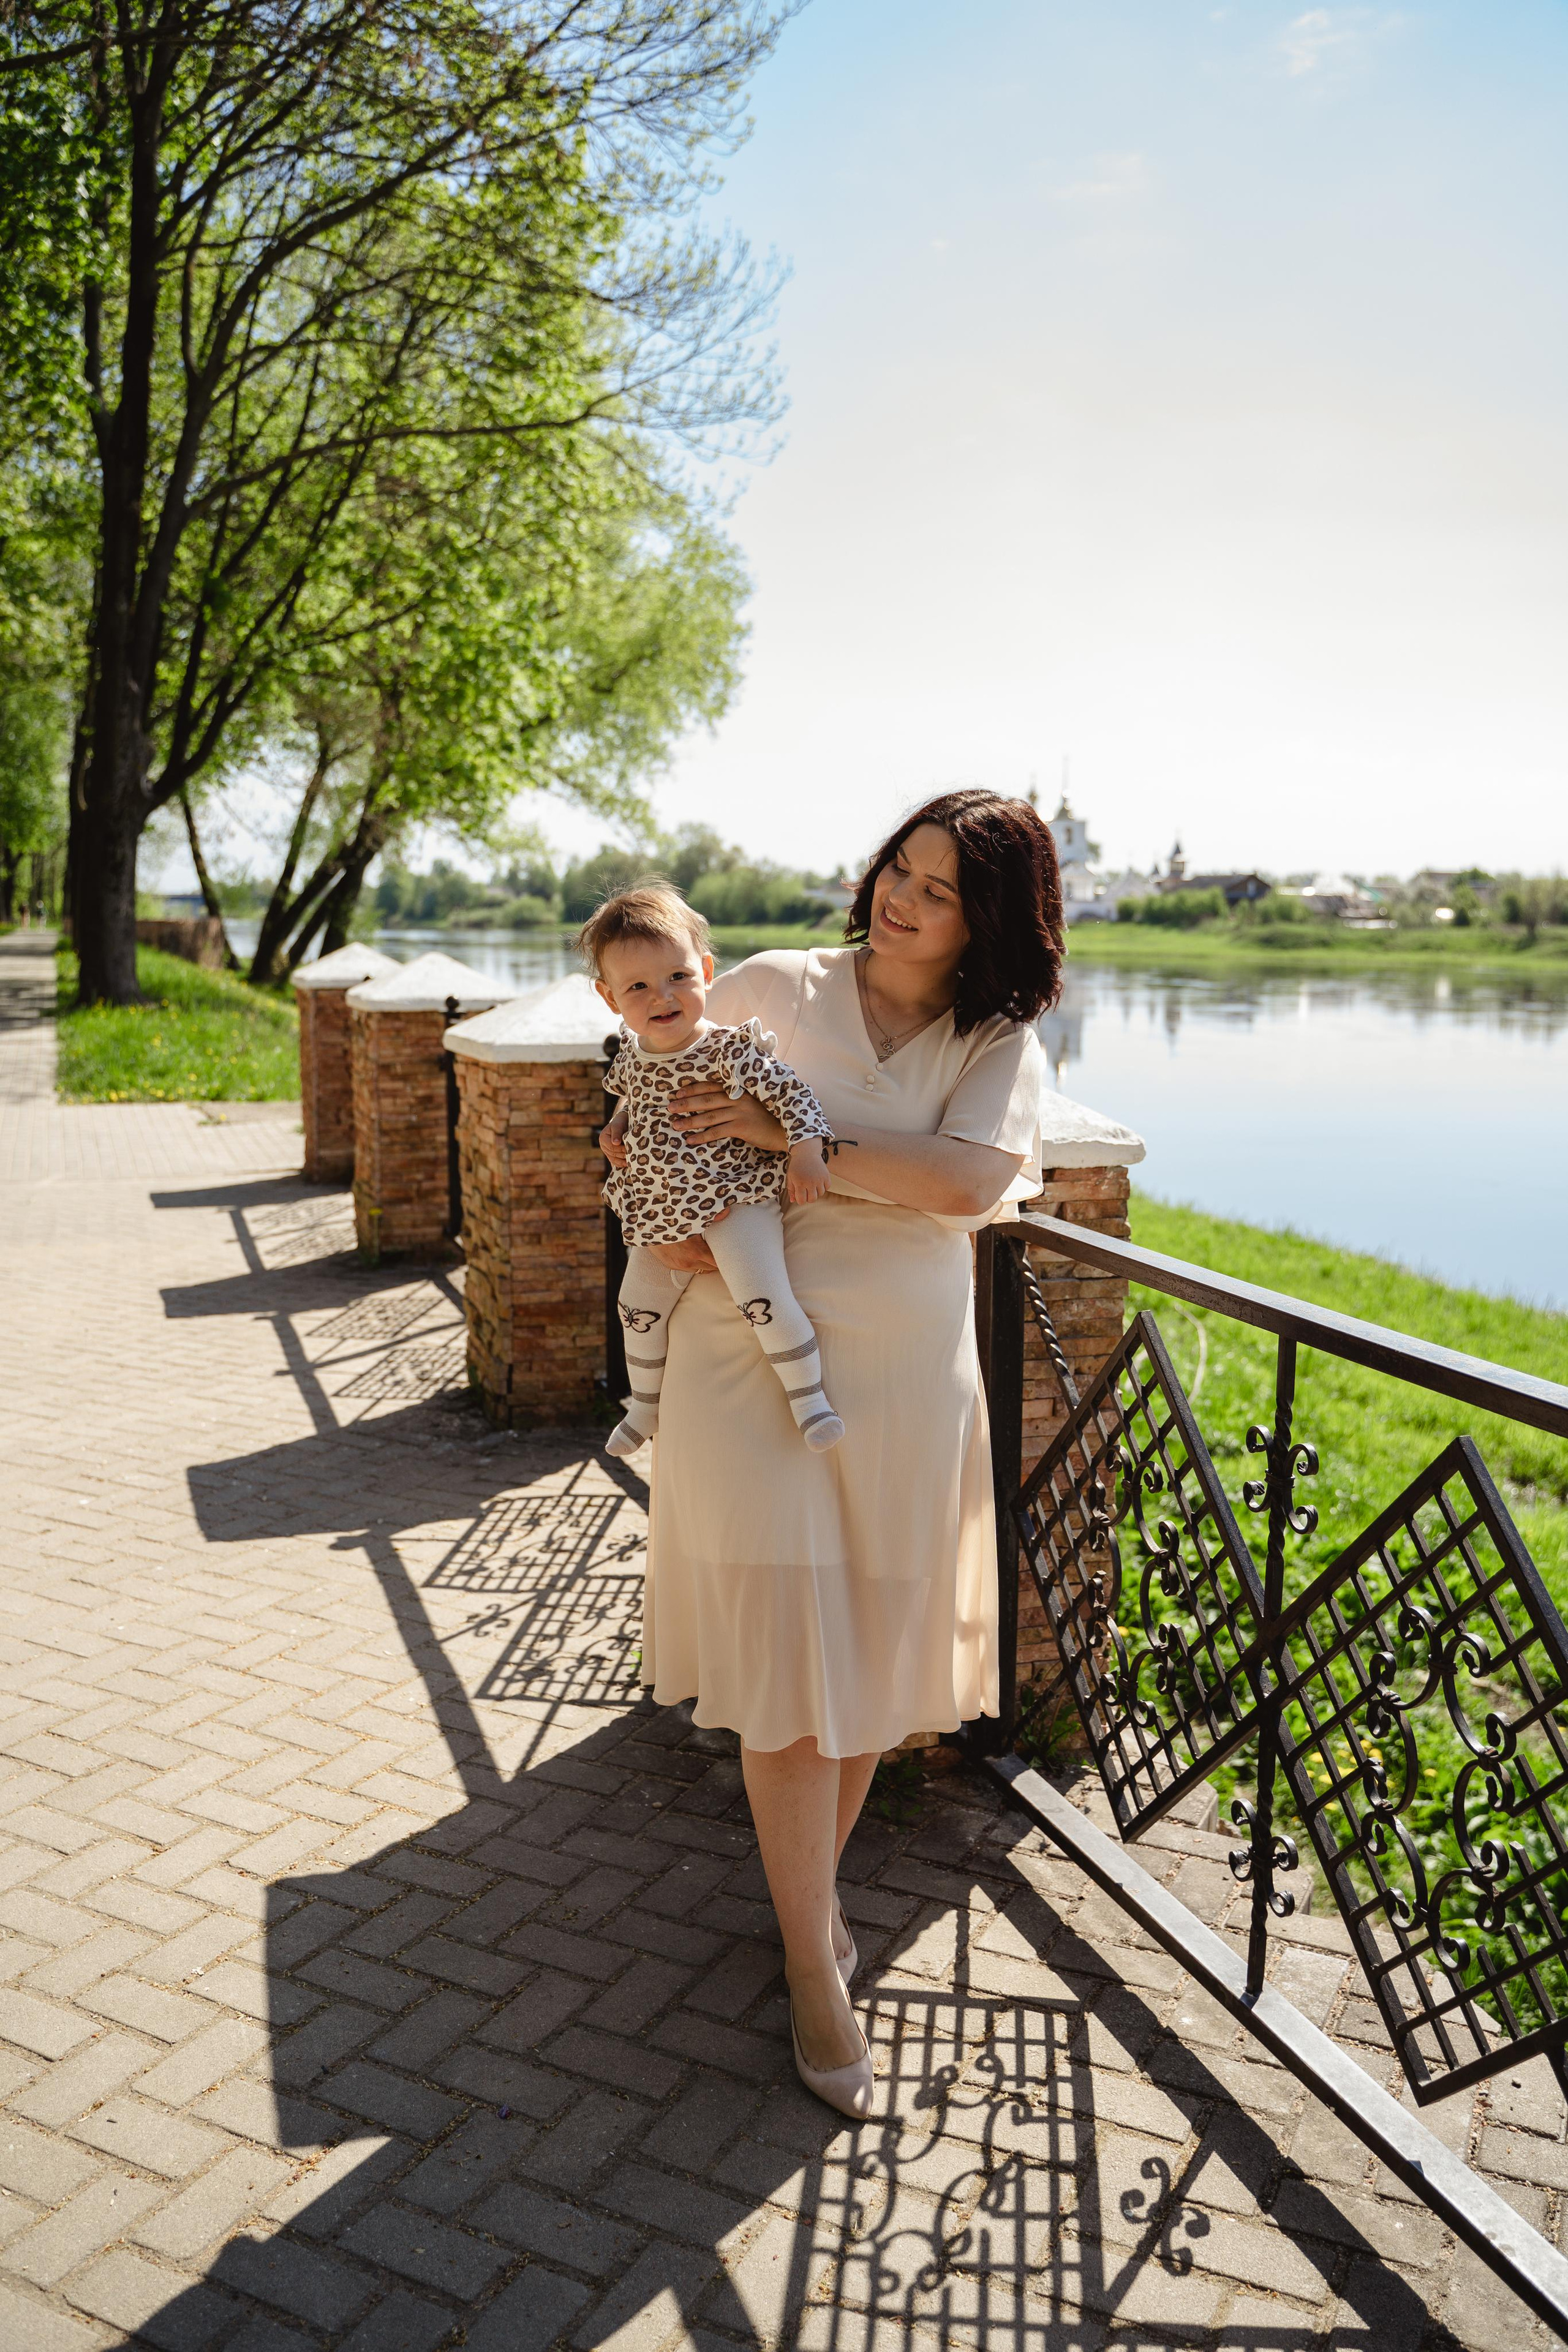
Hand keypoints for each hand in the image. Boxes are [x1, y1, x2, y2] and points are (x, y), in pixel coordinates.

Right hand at [599, 1119, 627, 1169]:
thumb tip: (616, 1143)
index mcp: (603, 1138)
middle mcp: (603, 1146)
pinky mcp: (611, 1155)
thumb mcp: (618, 1125)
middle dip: (623, 1155)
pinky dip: (622, 1164)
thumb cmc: (621, 1122)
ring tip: (632, 1162)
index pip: (611, 1147)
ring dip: (623, 1161)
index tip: (629, 1149)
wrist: (622, 1123)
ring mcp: (607, 1152)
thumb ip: (616, 1133)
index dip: (620, 1149)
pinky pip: (615, 1162)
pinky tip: (628, 1164)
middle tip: (633, 1156)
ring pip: (614, 1159)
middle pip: (613, 1154)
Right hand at [648, 1207, 729, 1273]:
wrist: (645, 1222)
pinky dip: (692, 1262)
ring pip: (699, 1270)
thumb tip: (727, 1212)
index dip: (725, 1258)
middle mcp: (687, 1262)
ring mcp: (677, 1265)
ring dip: (704, 1263)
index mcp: (696, 1252)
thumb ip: (712, 1216)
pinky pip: (687, 1268)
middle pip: (710, 1269)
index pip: (718, 1263)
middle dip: (716, 1261)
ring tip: (708, 1252)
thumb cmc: (670, 1218)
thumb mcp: (691, 1215)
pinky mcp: (669, 1265)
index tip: (731, 1253)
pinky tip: (693, 1252)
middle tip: (722, 1251)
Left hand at [668, 1083, 785, 1152]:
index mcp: (739, 1091)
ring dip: (690, 1121)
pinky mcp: (741, 1127)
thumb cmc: (769, 1118)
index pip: (711, 1087)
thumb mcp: (753, 1103)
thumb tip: (716, 1103)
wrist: (786, 1130)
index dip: (693, 1089)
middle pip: (706, 1100)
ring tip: (675, 1125)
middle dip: (686, 1104)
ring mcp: (739, 1113)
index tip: (678, 1093)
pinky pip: (717, 1132)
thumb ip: (736, 1099)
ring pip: (709, 1116)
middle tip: (670, 1107)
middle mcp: (737, 1099)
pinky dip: (702, 1136)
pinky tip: (690, 1139)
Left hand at [786, 1139, 829, 1204]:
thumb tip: (793, 1201)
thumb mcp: (790, 1177)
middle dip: (808, 1197)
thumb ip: (791, 1190)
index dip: (800, 1200)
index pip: (802, 1201)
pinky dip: (823, 1186)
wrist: (806, 1152)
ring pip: (821, 1194)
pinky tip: (818, 1181)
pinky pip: (827, 1187)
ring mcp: (819, 1179)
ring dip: (816, 1192)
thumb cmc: (797, 1165)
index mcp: (799, 1183)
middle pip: (812, 1199)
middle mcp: (810, 1182)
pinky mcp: (826, 1175)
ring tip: (812, 1185)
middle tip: (806, 1191)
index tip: (800, 1195)